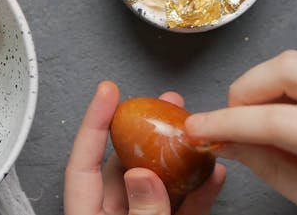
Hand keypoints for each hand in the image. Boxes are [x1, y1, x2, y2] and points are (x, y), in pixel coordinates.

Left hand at [64, 81, 225, 214]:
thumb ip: (140, 211)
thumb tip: (141, 175)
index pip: (83, 161)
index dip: (94, 122)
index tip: (107, 92)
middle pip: (125, 164)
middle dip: (146, 131)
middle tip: (164, 105)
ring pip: (157, 182)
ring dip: (177, 156)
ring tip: (192, 129)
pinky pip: (182, 206)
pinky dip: (199, 190)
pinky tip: (212, 173)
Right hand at [186, 50, 296, 206]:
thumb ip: (269, 165)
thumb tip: (227, 142)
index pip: (271, 120)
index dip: (226, 123)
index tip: (197, 128)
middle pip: (282, 68)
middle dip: (244, 91)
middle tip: (232, 119)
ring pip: (290, 62)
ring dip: (261, 87)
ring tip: (253, 118)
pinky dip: (278, 87)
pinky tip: (276, 111)